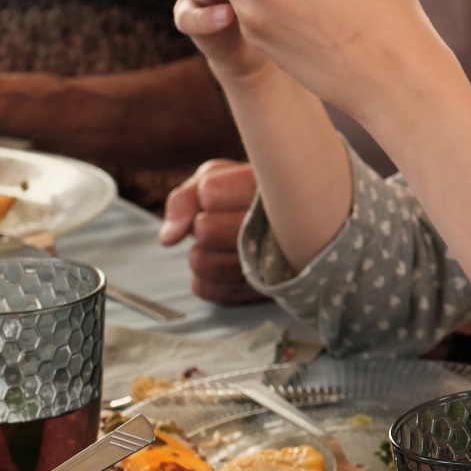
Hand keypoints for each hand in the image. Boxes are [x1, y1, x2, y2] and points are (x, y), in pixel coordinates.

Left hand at [159, 158, 266, 303]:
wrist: (302, 222)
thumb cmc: (250, 195)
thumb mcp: (221, 177)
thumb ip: (187, 198)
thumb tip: (169, 238)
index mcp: (273, 188)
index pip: (209, 194)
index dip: (209, 194)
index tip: (230, 193)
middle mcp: (279, 227)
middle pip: (205, 230)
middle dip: (205, 224)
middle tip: (228, 221)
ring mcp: (273, 265)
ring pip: (202, 262)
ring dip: (205, 253)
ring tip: (229, 243)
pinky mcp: (262, 293)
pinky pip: (207, 289)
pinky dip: (208, 279)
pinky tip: (228, 265)